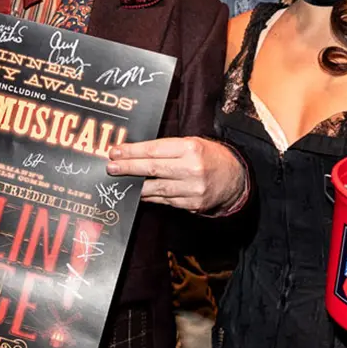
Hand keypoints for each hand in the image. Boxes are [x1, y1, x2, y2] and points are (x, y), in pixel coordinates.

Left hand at [106, 136, 247, 212]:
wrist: (236, 178)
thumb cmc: (209, 156)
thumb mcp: (192, 143)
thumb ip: (167, 148)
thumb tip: (135, 153)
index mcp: (190, 148)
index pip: (154, 149)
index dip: (132, 152)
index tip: (115, 152)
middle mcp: (191, 168)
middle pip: (152, 169)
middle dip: (128, 168)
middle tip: (111, 168)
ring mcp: (192, 189)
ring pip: (156, 188)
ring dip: (136, 186)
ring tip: (121, 182)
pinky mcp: (192, 204)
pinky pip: (165, 201)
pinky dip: (151, 197)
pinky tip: (139, 193)